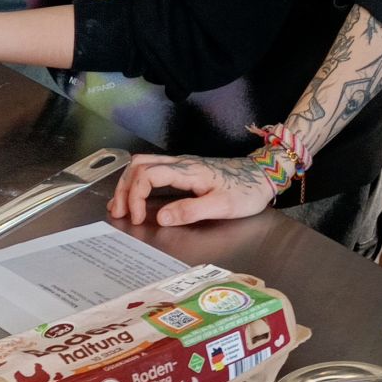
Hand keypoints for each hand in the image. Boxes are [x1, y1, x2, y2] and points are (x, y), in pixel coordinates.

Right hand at [107, 153, 274, 226]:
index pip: (148, 175)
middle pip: (139, 165)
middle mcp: (182, 163)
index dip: (135, 196)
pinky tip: (136, 198)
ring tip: (120, 207)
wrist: (263, 176)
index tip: (137, 218)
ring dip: (128, 184)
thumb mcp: (222, 206)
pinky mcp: (185, 169)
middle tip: (118, 213)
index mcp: (188, 171)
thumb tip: (160, 218)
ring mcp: (182, 164)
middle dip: (124, 188)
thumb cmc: (246, 191)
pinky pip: (153, 169)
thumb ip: (191, 211)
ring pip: (143, 164)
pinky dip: (138, 183)